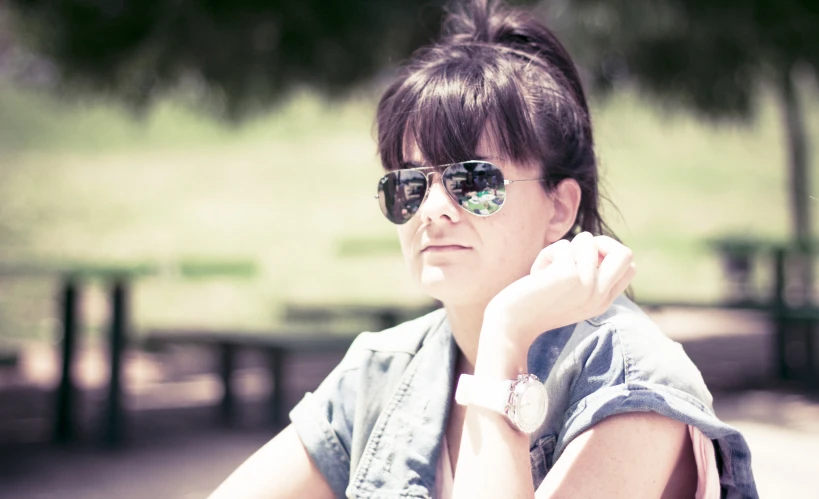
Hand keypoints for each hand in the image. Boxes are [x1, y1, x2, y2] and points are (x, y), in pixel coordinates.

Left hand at [480, 232, 635, 360]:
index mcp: (602, 301)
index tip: (583, 261)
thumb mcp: (569, 294)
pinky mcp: (569, 276)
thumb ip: (586, 275)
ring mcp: (587, 286)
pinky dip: (546, 254)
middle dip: (600, 242)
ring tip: (547, 268)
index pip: (629, 267)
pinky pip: (563, 246)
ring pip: (588, 241)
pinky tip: (536, 274)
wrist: (511, 326)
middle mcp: (599, 295)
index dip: (608, 254)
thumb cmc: (535, 305)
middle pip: (625, 253)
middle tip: (574, 254)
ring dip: (563, 248)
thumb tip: (591, 241)